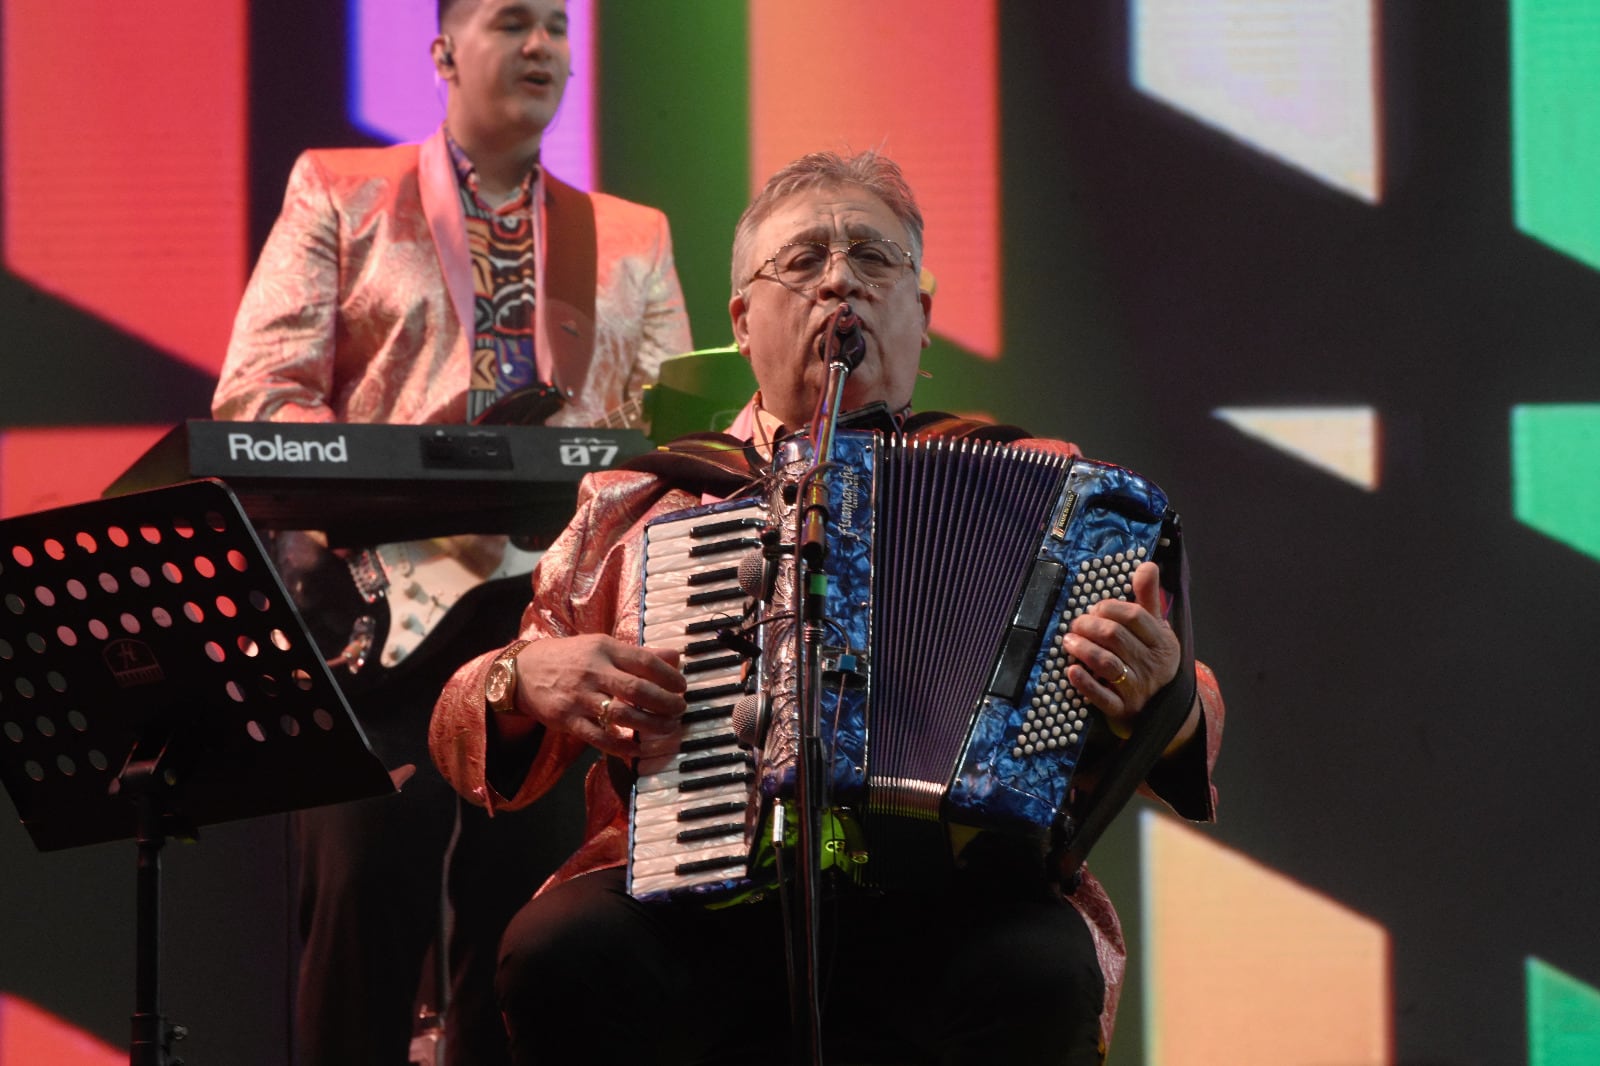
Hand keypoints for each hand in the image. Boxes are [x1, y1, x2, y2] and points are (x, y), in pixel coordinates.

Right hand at [510, 634, 686, 758]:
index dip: (670, 677)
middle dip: (665, 703)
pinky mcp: (568, 720)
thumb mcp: (603, 646)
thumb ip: (639, 654)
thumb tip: (676, 657)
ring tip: (667, 728)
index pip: (646, 662)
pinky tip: (639, 748)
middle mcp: (593, 672)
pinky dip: (622, 746)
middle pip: (637, 690)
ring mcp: (580, 698)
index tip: (682, 687)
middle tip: (679, 709)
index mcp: (605, 649)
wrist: (523, 671)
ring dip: (650, 725)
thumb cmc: (571, 657)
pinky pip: (599, 738)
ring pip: (622, 715)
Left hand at [1061, 561, 1179, 737]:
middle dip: (1091, 626)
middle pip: (1116, 637)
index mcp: (1161, 642)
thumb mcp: (1157, 630)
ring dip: (1083, 649)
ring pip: (1107, 664)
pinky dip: (1085, 683)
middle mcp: (1151, 665)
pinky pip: (1102, 696)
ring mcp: (1137, 689)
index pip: (1135, 617)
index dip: (1110, 608)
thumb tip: (1147, 564)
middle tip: (1076, 624)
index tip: (1094, 607)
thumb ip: (1149, 598)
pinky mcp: (1122, 709)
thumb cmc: (1153, 660)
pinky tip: (1071, 670)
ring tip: (1068, 641)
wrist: (1162, 709)